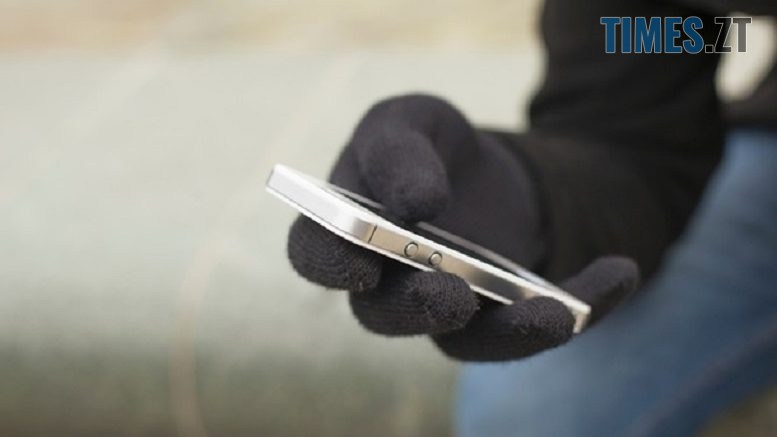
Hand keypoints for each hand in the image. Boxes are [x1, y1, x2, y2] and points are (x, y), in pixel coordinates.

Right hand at [287, 94, 638, 360]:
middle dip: (415, 309)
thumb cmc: (432, 145)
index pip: (316, 255)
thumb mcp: (415, 119)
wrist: (490, 172)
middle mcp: (388, 282)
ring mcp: (445, 306)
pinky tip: (619, 273)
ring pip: (464, 341)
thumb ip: (396, 148)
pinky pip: (533, 327)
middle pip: (384, 314)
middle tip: (450, 295)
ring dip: (507, 331)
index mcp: (348, 230)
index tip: (361, 264)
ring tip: (554, 314)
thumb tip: (413, 202)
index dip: (330, 266)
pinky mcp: (498, 316)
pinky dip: (580, 307)